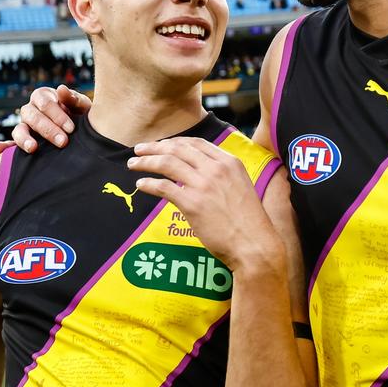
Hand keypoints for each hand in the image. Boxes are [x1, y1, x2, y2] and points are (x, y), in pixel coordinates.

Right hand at [0, 84, 89, 155]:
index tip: (71, 128)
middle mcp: (31, 110)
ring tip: (33, 148)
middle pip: (32, 117)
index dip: (57, 115)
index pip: (45, 103)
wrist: (81, 132)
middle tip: (63, 142)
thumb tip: (61, 88)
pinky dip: (2, 147)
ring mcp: (24, 126)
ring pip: (19, 129)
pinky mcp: (21, 141)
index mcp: (43, 97)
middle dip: (48, 130)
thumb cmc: (81, 115)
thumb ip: (73, 98)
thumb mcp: (81, 106)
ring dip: (24, 139)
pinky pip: (9, 144)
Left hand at [129, 138, 281, 271]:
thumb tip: (202, 172)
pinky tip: (140, 185)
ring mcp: (203, 185)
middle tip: (139, 149)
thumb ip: (223, 175)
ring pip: (167, 163)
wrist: (254, 244)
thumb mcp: (240, 187)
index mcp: (229, 162)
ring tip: (133, 164)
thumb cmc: (249, 221)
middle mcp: (216, 169)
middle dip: (155, 147)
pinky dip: (148, 184)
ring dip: (146, 162)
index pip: (196, 143)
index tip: (161, 145)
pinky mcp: (192, 204)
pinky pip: (163, 187)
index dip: (174, 142)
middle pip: (177, 149)